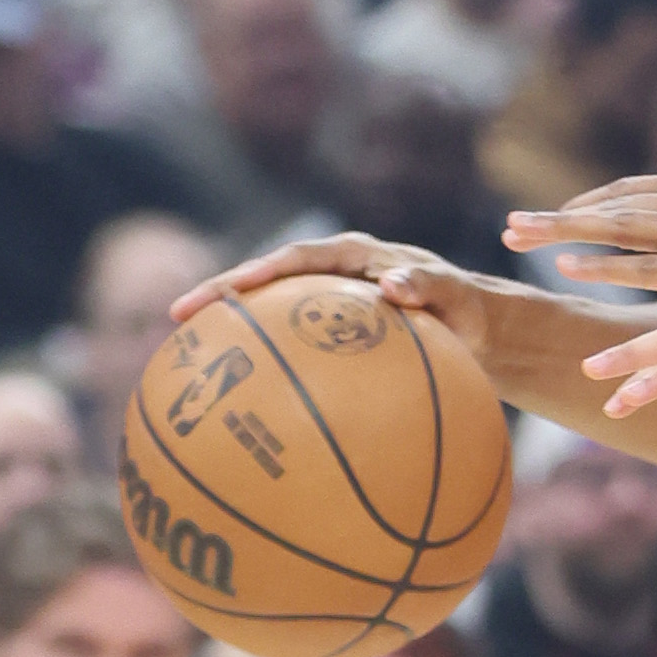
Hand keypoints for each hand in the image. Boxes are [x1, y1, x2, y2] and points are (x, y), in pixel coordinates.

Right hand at [175, 235, 514, 369]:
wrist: (480, 330)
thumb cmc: (469, 311)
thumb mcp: (457, 298)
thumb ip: (428, 287)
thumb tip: (392, 285)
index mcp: (353, 256)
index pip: (292, 260)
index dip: (254, 274)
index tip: (222, 291)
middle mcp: (331, 275)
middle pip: (265, 282)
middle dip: (219, 296)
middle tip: (176, 317)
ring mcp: (326, 305)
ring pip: (271, 314)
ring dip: (234, 331)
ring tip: (188, 354)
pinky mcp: (331, 335)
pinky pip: (293, 347)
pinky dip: (269, 365)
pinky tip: (244, 399)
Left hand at [504, 172, 656, 311]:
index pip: (634, 193)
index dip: (588, 207)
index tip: (553, 223)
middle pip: (617, 204)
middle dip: (561, 217)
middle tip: (512, 225)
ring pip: (623, 229)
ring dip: (566, 235)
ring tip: (519, 239)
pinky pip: (651, 267)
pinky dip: (605, 266)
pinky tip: (567, 268)